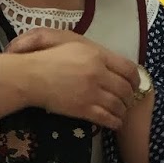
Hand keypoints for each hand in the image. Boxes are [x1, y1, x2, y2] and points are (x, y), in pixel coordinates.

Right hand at [6, 28, 139, 130]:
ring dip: (123, 111)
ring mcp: (92, 92)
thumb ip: (86, 46)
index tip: (133, 84)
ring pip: (118, 105)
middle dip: (129, 97)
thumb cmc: (42, 56)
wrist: (28, 76)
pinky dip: (114, 122)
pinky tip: (114, 123)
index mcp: (97, 54)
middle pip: (125, 89)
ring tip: (121, 113)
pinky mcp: (83, 109)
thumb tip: (101, 55)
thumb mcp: (66, 39)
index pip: (128, 68)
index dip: (135, 79)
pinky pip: (107, 118)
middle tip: (127, 101)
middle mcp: (98, 73)